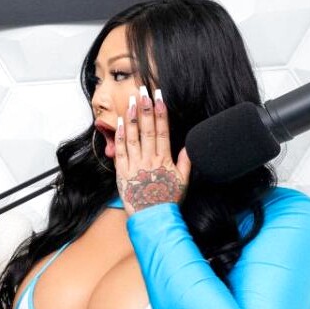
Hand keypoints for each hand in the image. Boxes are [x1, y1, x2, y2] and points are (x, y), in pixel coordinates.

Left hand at [115, 86, 190, 215]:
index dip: (160, 113)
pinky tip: (121, 122)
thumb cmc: (168, 200)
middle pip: (148, 129)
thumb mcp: (183, 181)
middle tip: (144, 91)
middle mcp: (149, 159)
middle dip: (146, 108)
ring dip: (133, 117)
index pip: (163, 131)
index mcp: (164, 160)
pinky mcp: (122, 172)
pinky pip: (120, 150)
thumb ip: (186, 161)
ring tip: (132, 100)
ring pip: (133, 136)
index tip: (159, 98)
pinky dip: (120, 136)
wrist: (153, 218)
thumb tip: (189, 146)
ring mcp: (134, 165)